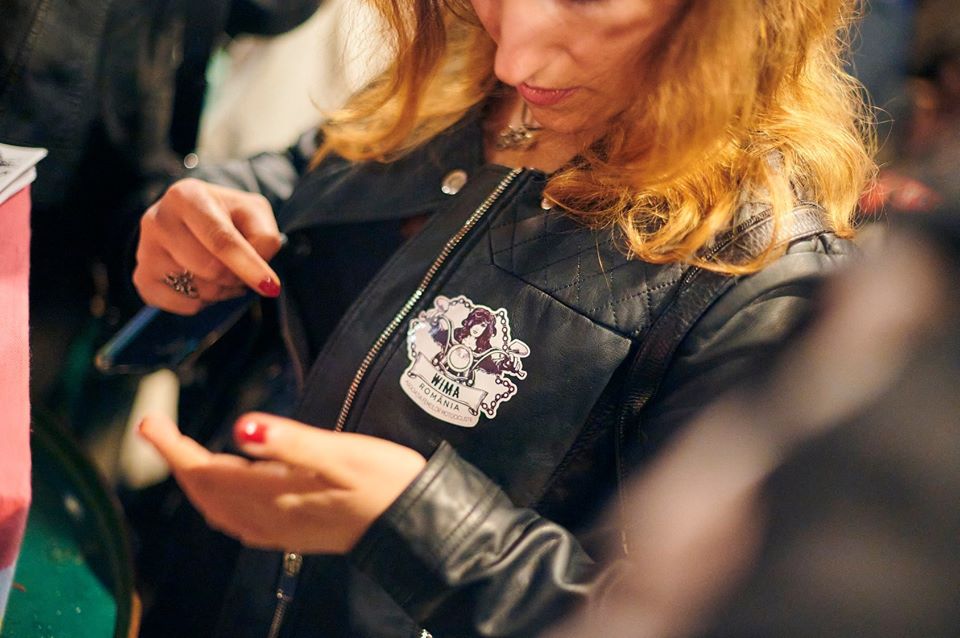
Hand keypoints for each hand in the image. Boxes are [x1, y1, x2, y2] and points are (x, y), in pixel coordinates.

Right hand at [134, 178, 284, 314]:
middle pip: (210, 269)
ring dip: (223, 291)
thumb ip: (264, 237)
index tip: (270, 285)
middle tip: (242, 269)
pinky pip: (184, 305)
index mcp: (187, 196)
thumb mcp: (254, 212)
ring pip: (198, 290)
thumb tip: (259, 273)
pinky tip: (204, 282)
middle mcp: (158, 219)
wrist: (194, 218)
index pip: (220, 239)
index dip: (247, 265)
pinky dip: (203, 302)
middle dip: (236, 277)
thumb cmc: (228, 215)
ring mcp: (145, 250)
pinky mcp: (142, 278)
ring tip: (224, 273)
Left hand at [138, 412, 426, 552]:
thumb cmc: (386, 481)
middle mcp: (270, 516)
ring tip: (185, 453)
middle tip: (158, 428)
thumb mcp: (342, 453)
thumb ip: (290, 442)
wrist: (416, 524)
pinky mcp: (296, 535)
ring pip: (219, 508)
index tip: (150, 421)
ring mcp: (282, 530)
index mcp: (276, 493)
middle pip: (206, 492)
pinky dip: (220, 502)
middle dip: (177, 460)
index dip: (173, 447)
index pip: (207, 471)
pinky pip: (240, 522)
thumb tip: (240, 428)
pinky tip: (229, 492)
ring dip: (195, 482)